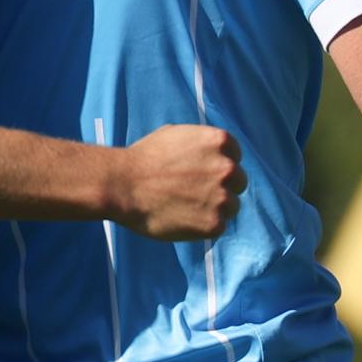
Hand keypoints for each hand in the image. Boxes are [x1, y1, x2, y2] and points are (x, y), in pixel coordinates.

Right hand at [115, 124, 244, 239]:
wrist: (123, 185)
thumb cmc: (143, 158)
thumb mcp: (175, 135)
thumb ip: (201, 145)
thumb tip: (213, 154)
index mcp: (220, 141)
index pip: (236, 157)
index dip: (218, 165)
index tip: (202, 173)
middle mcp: (227, 168)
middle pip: (238, 182)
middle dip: (221, 187)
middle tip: (194, 192)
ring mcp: (222, 197)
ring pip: (231, 206)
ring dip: (215, 208)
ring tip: (186, 207)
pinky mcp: (214, 224)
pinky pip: (218, 226)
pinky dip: (203, 225)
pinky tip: (182, 218)